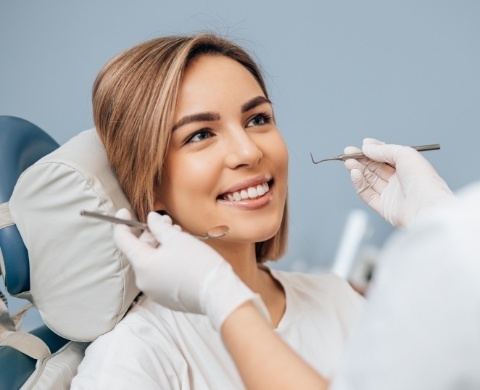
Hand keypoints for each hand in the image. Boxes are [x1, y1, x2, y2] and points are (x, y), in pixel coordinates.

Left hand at [113, 209, 268, 329]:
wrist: (217, 294)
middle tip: (166, 222)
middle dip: (151, 234)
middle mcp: (143, 280)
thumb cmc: (199, 264)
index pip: (123, 241)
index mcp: (143, 264)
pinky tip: (180, 254)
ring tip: (178, 236)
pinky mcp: (165, 298)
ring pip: (151, 262)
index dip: (122, 224)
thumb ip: (159, 227)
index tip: (124, 213)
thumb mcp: (177, 239)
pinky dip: (165, 262)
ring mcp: (153, 291)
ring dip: (160, 247)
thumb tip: (151, 219)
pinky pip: (159, 275)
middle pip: (140, 251)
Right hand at [344, 138, 453, 227]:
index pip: (385, 157)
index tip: (361, 146)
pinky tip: (355, 174)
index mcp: (407, 168)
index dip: (372, 151)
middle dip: (361, 160)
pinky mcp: (382, 207)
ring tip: (349, 162)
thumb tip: (366, 147)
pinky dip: (359, 183)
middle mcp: (398, 181)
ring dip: (357, 170)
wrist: (427, 207)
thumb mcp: (405, 154)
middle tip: (348, 153)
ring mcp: (390, 194)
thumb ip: (384, 150)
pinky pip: (366, 193)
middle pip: (374, 168)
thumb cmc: (424, 181)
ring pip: (369, 180)